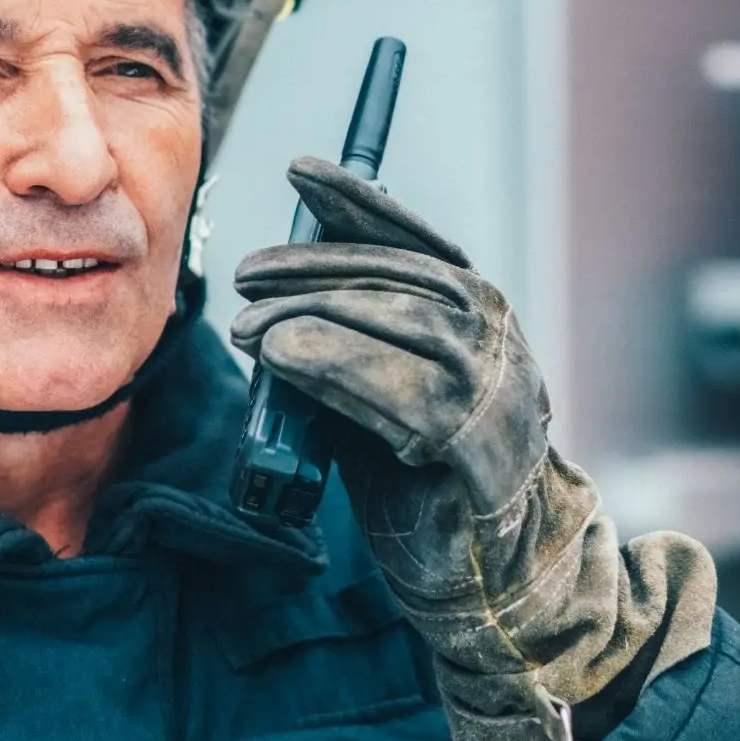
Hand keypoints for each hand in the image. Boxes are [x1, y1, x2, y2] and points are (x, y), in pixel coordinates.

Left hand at [230, 158, 716, 740]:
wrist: (493, 570)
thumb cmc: (428, 472)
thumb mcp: (388, 383)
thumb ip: (357, 332)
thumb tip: (284, 274)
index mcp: (476, 311)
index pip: (413, 238)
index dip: (358, 200)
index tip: (302, 171)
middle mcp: (493, 336)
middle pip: (395, 277)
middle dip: (313, 267)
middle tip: (246, 274)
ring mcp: (491, 387)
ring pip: (396, 324)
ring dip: (312, 316)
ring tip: (249, 325)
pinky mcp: (475, 443)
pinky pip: (399, 391)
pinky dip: (335, 366)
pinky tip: (285, 356)